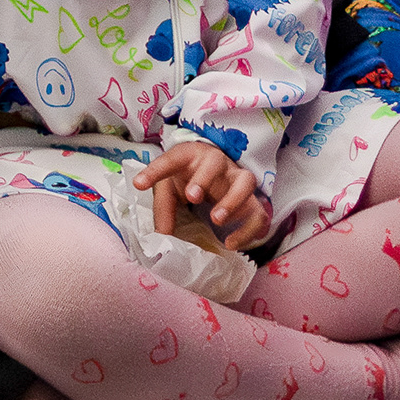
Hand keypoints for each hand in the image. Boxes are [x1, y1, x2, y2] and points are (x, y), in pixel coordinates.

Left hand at [133, 139, 271, 252]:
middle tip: (192, 196)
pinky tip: (232, 243)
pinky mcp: (252, 200)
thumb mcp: (170, 188)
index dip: (155, 170)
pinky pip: (259, 212)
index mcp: (190, 156)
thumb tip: (162, 236)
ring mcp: (237, 179)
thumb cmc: (189, 178)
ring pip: (246, 181)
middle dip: (204, 178)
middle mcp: (217, 163)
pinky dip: (249, 228)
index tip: (140, 183)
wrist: (216, 176)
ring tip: (216, 219)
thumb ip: (163, 209)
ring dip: (233, 199)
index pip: (172, 158)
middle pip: (215, 161)